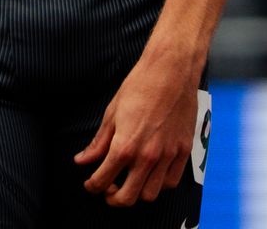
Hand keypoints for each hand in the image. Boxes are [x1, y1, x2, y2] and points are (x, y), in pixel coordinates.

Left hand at [74, 50, 198, 206]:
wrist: (172, 69)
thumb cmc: (140, 85)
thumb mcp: (112, 113)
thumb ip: (98, 142)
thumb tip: (82, 160)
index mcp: (124, 146)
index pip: (101, 181)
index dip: (92, 186)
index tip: (91, 184)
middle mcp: (147, 156)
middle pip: (126, 198)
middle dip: (112, 198)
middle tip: (109, 188)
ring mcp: (168, 155)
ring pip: (150, 195)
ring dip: (137, 193)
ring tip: (131, 181)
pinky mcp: (184, 150)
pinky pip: (171, 182)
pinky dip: (159, 184)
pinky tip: (152, 173)